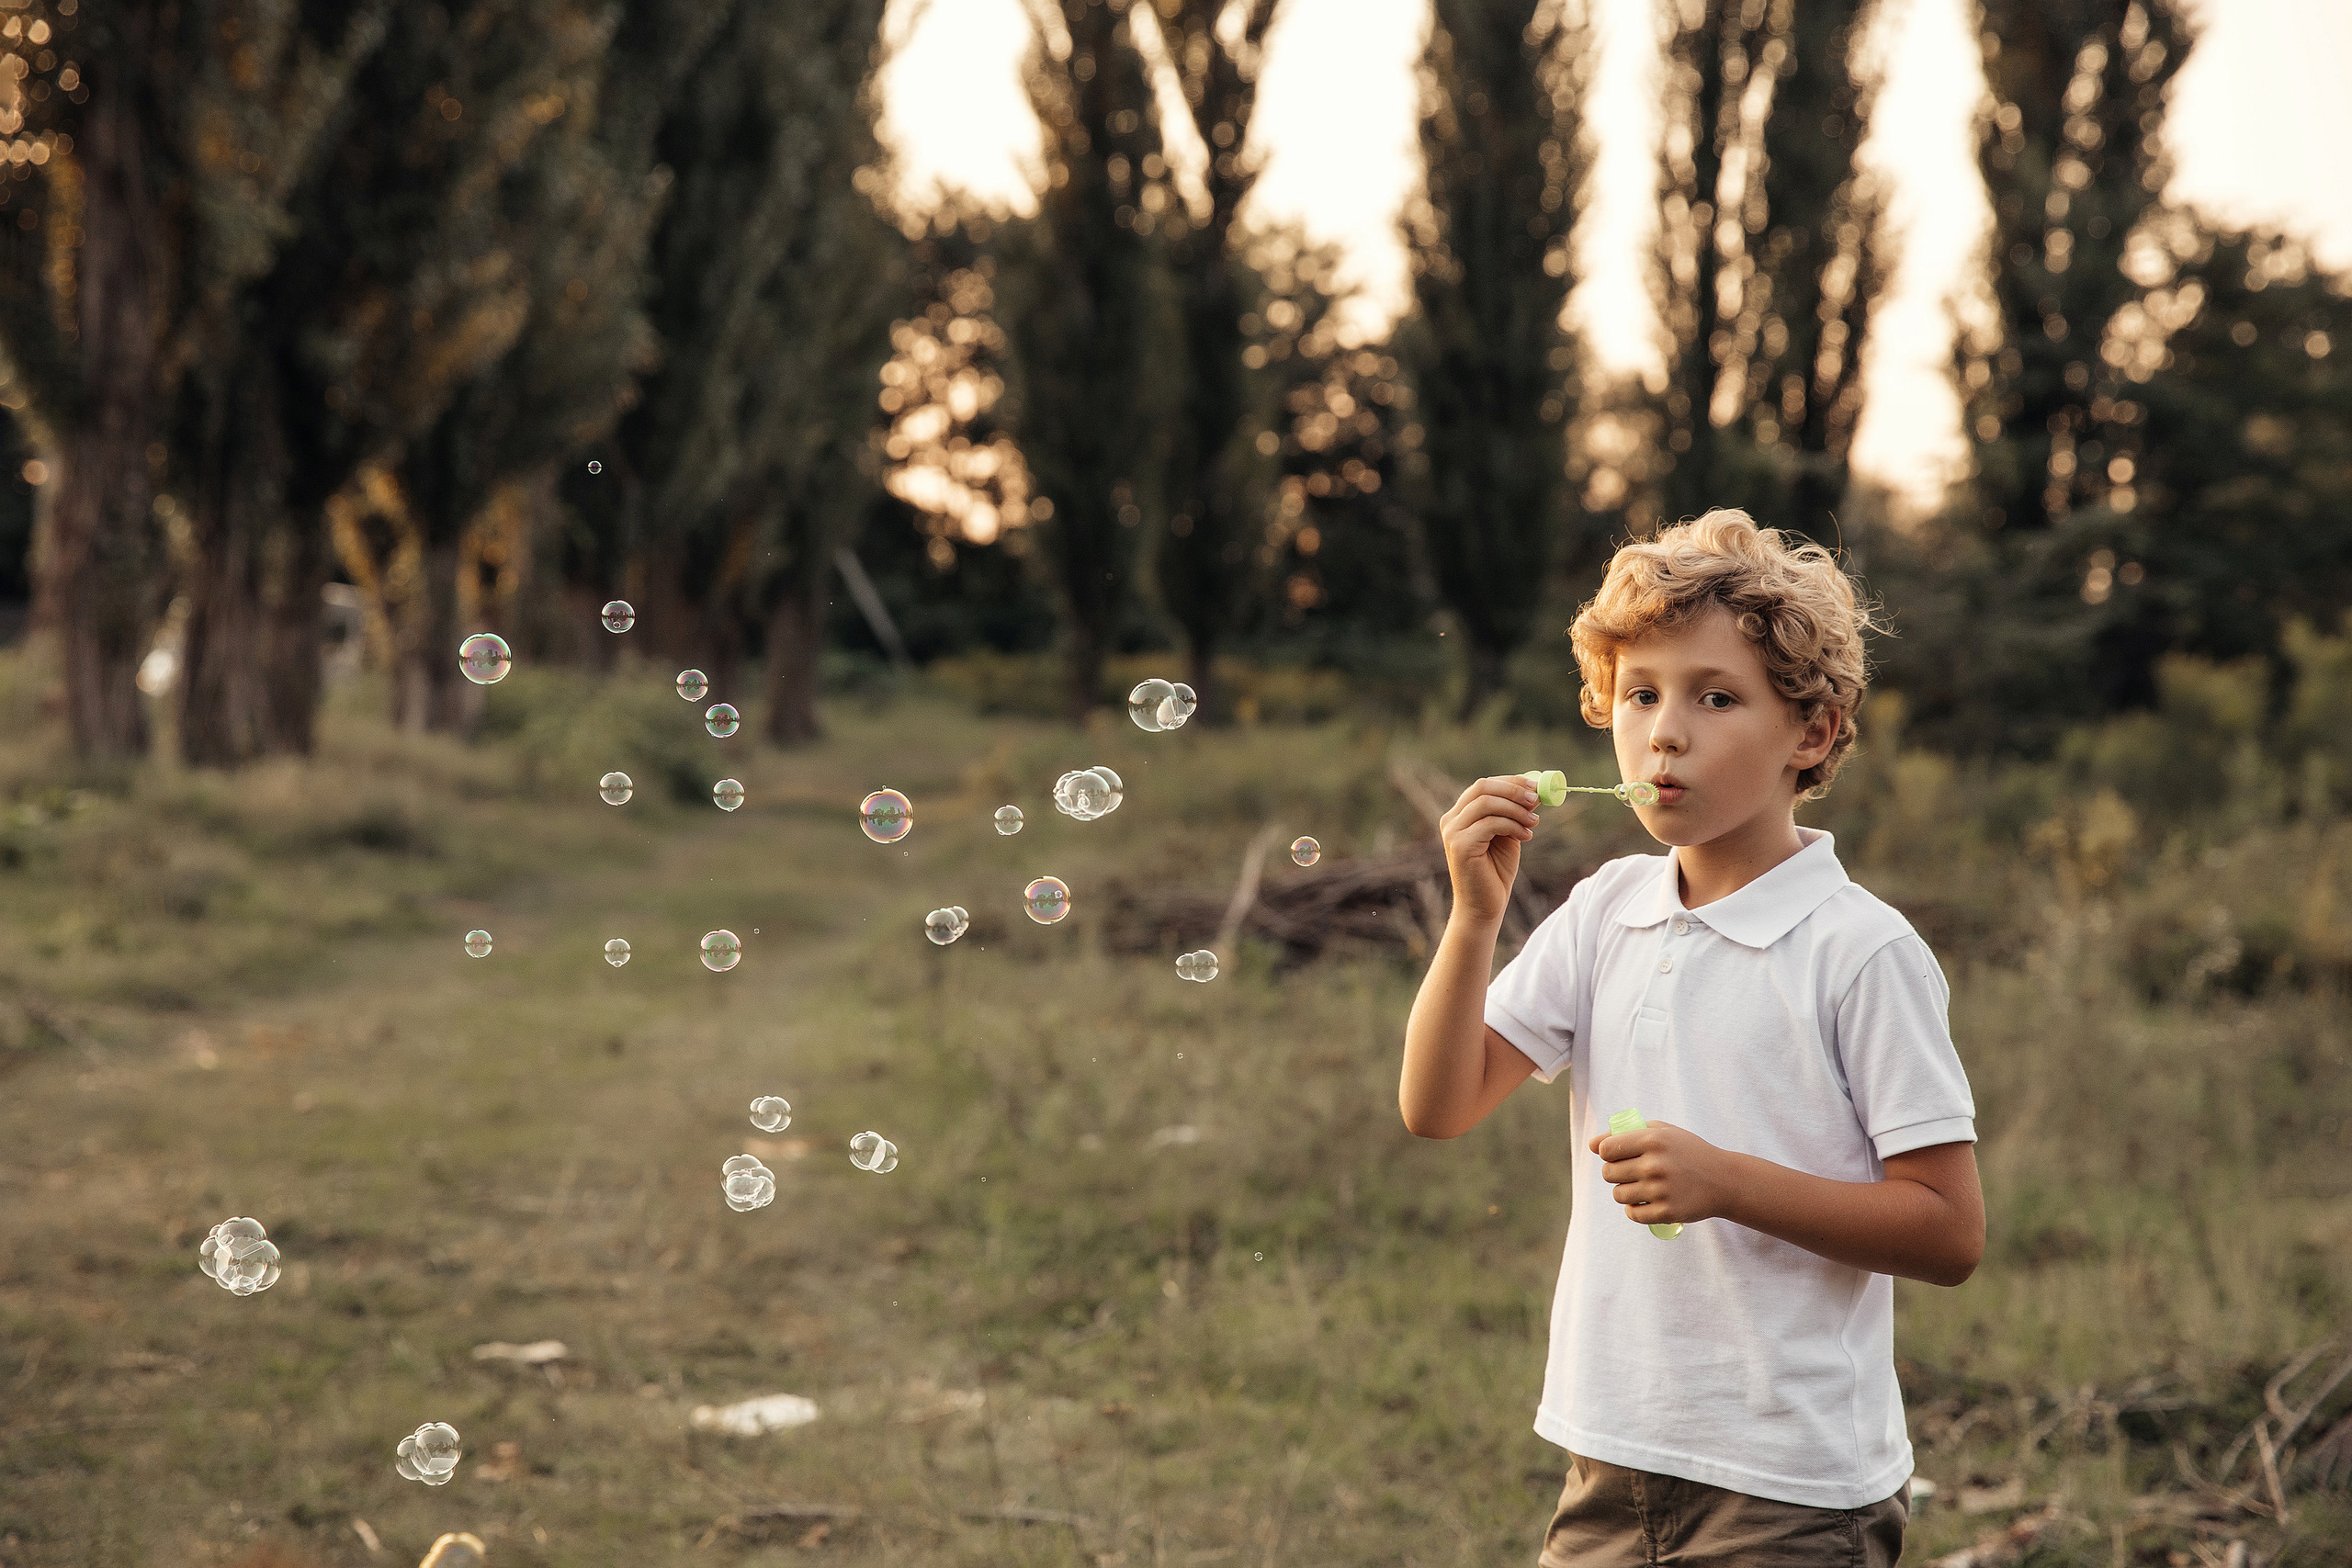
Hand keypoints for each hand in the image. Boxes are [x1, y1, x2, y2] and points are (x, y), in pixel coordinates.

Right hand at [1438, 776, 1540, 927]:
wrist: (1484, 906)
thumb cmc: (1496, 871)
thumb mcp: (1508, 834)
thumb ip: (1514, 813)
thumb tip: (1534, 790)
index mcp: (1460, 815)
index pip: (1484, 785)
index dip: (1511, 782)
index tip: (1536, 786)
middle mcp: (1451, 820)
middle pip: (1483, 787)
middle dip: (1514, 790)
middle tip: (1536, 799)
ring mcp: (1452, 832)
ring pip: (1487, 803)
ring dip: (1517, 809)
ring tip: (1535, 822)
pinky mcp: (1460, 846)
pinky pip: (1491, 823)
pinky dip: (1513, 825)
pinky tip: (1526, 836)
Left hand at [1588, 1121, 1729, 1226]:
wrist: (1724, 1180)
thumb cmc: (1688, 1152)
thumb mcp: (1662, 1132)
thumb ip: (1625, 1133)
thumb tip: (1591, 1145)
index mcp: (1652, 1140)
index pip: (1606, 1149)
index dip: (1607, 1153)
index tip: (1617, 1156)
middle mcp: (1654, 1165)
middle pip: (1608, 1173)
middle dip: (1614, 1173)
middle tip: (1631, 1172)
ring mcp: (1660, 1191)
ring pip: (1618, 1195)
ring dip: (1624, 1192)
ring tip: (1640, 1187)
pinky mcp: (1667, 1212)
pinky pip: (1632, 1214)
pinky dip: (1634, 1210)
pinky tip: (1645, 1203)